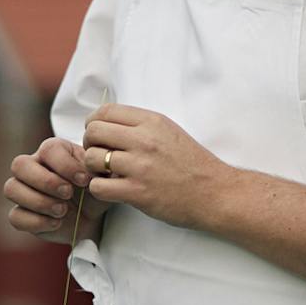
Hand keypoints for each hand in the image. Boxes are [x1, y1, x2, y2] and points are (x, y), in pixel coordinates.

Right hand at [5, 135, 110, 244]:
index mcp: (54, 151)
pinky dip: (36, 221)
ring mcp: (24, 190)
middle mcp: (33, 166)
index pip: (48, 149)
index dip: (65, 165)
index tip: (84, 180)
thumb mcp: (104, 176)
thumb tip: (100, 161)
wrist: (93, 216)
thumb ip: (102, 166)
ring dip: (38, 202)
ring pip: (11, 188)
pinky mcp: (22, 213)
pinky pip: (15, 216)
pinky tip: (56, 222)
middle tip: (68, 193)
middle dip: (45, 181)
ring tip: (63, 210)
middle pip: (19, 164)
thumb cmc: (96, 189)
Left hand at [81, 104, 230, 229]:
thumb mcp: (169, 131)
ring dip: (94, 168)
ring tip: (107, 174)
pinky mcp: (137, 192)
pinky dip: (99, 189)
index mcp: (152, 121)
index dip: (93, 122)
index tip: (98, 134)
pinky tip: (112, 189)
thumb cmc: (192, 164)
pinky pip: (98, 186)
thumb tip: (107, 122)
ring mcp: (140, 166)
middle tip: (100, 155)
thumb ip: (141, 125)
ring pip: (92, 158)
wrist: (215, 193)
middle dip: (90, 144)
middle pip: (93, 132)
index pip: (105, 111)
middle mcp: (144, 140)